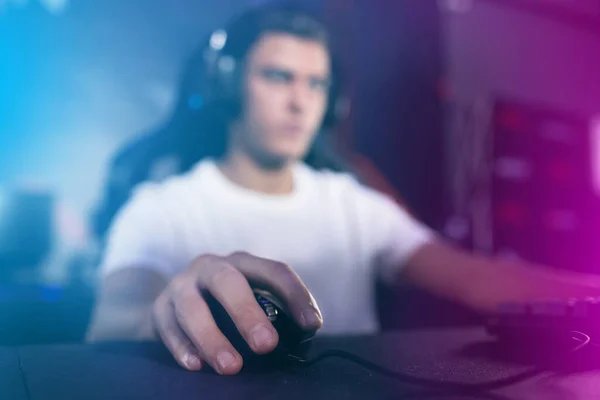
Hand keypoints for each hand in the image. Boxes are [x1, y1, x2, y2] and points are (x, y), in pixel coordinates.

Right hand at [151, 252, 321, 374]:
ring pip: (192, 306)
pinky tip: (196, 365)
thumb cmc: (223, 307)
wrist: (174, 306)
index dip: (296, 295)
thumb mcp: (249, 299)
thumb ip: (272, 312)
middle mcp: (211, 267)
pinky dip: (182, 347)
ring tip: (231, 366)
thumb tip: (302, 337)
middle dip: (247, 314)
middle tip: (266, 345)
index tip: (311, 324)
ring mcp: (181, 284)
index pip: (274, 271)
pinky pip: (168, 326)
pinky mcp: (159, 307)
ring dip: (212, 338)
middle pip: (228, 282)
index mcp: (243, 263)